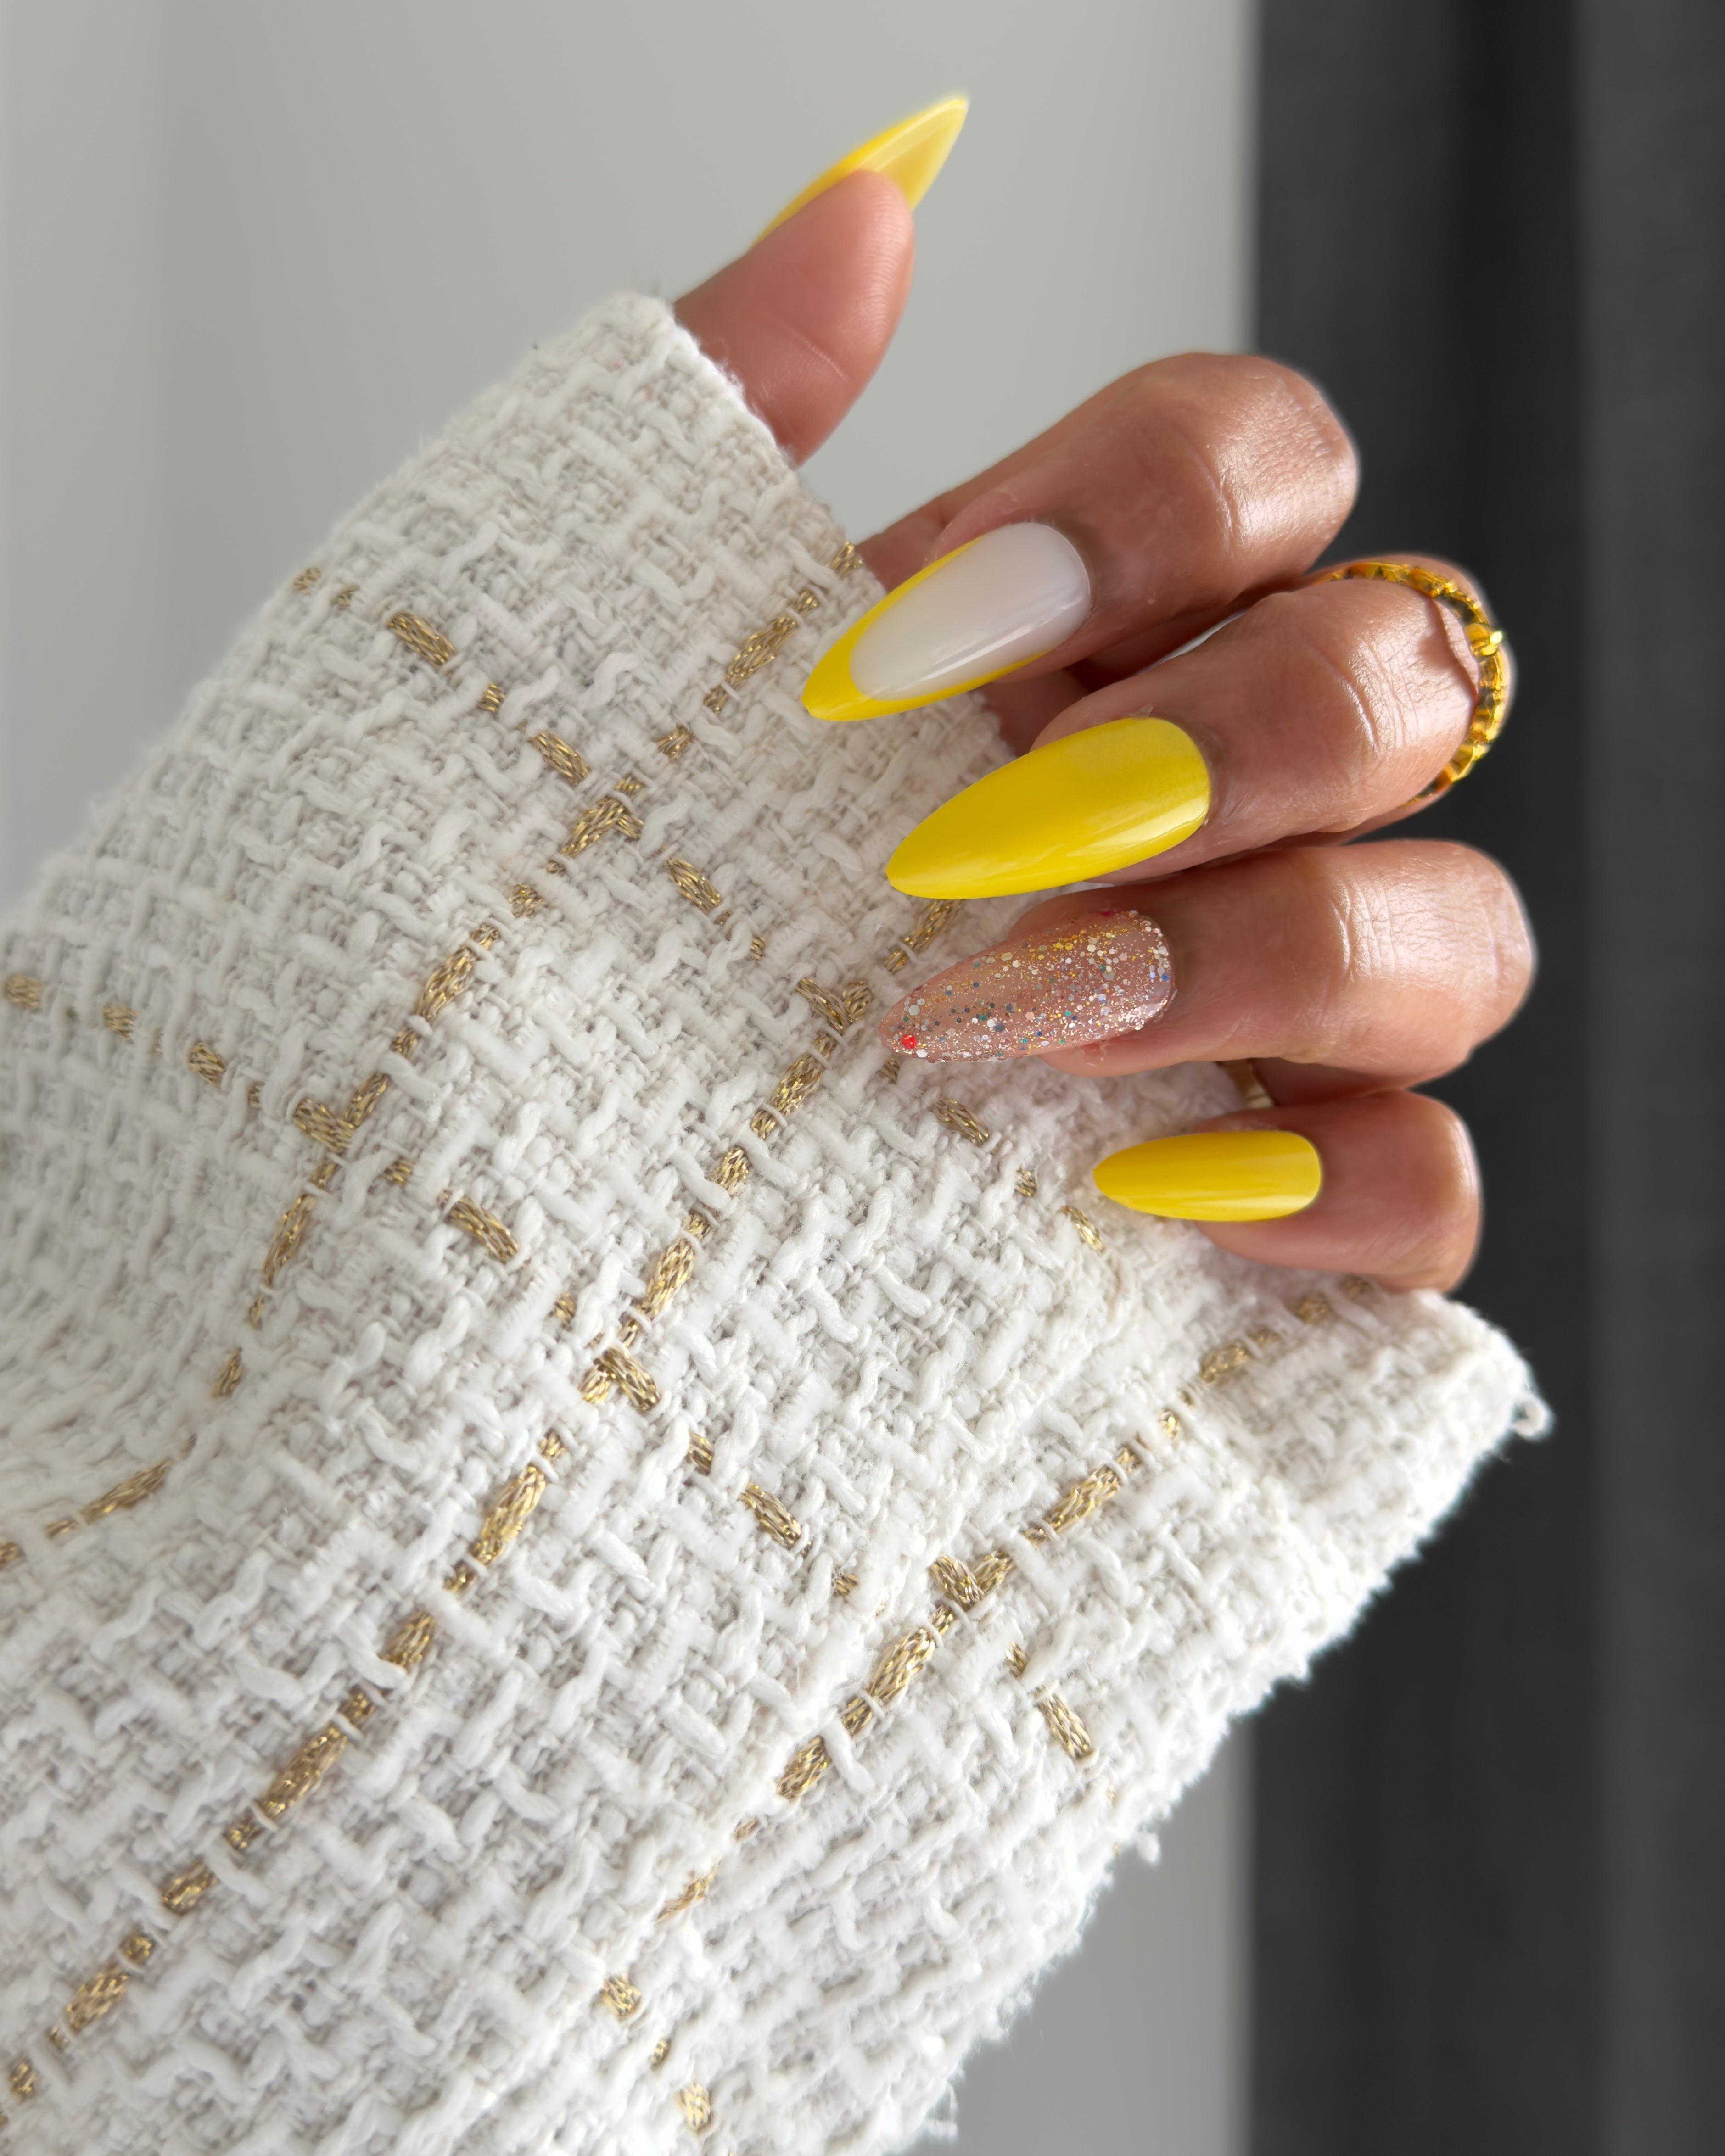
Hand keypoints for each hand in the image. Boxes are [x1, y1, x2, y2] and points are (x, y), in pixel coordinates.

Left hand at [672, 156, 1531, 1293]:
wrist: (521, 1140)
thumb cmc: (586, 889)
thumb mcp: (623, 644)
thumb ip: (742, 400)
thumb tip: (878, 199)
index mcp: (1085, 637)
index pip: (1264, 464)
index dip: (1151, 514)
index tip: (907, 654)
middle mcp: (1217, 803)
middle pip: (1401, 686)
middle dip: (1225, 747)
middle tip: (984, 846)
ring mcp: (1269, 1014)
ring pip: (1458, 933)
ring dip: (1284, 956)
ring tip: (1043, 1017)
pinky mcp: (1277, 1201)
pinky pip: (1430, 1188)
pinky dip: (1337, 1194)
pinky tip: (1149, 1190)